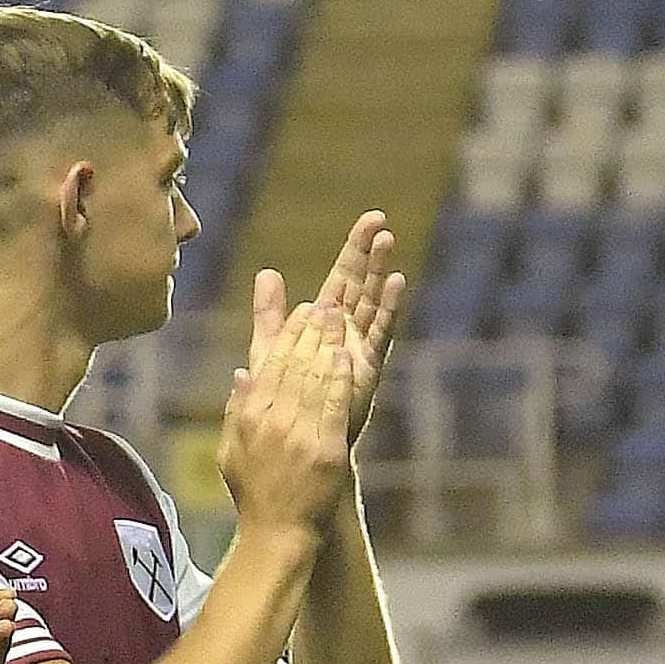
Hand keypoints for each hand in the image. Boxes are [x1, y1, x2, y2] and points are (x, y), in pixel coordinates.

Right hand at [216, 278, 369, 533]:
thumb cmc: (256, 493)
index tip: (303, 309)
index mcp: (250, 418)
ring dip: (327, 343)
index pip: (271, 365)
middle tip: (327, 301)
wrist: (279, 533)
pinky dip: (339, 378)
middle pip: (293, 364)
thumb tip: (242, 373)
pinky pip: (332, 405)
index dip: (289, 333)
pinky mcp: (325, 450)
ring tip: (341, 316)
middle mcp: (271, 422)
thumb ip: (237, 410)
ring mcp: (298, 436)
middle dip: (311, 329)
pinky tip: (347, 354)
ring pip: (314, 378)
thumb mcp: (232, 450)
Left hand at [277, 213, 413, 446]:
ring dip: (379, 272)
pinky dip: (387, 307)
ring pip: (371, 301)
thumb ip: (270, 315)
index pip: (344, 276)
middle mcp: (348, 331)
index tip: (371, 217)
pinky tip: (397, 282)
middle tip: (381, 219)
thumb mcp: (270, 350)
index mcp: (326, 322)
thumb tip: (267, 272)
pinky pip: (379, 332)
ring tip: (387, 240)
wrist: (296, 446)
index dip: (356, 248)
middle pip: (362, 283)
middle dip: (370, 252)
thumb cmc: (282, 402)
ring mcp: (360, 348)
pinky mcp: (366, 367)